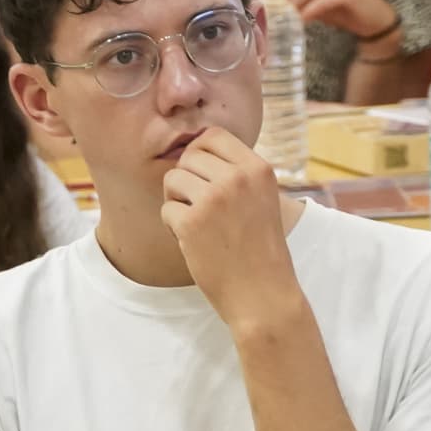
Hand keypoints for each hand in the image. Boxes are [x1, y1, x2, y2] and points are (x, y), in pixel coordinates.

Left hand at [157, 124, 299, 321]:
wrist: (264, 294)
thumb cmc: (260, 250)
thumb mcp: (262, 199)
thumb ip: (238, 173)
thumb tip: (197, 149)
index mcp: (258, 169)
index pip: (214, 136)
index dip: (199, 153)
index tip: (201, 176)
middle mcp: (237, 179)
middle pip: (189, 157)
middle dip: (186, 179)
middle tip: (196, 204)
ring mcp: (214, 200)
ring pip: (173, 179)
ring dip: (176, 200)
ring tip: (194, 221)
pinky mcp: (192, 223)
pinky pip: (166, 209)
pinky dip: (172, 225)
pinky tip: (191, 240)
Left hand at [278, 0, 396, 42]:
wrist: (376, 20)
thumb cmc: (345, 10)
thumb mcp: (318, 1)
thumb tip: (273, 3)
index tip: (260, 2)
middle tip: (268, 15)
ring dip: (292, 9)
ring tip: (284, 22)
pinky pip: (319, 3)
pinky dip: (308, 13)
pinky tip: (301, 23)